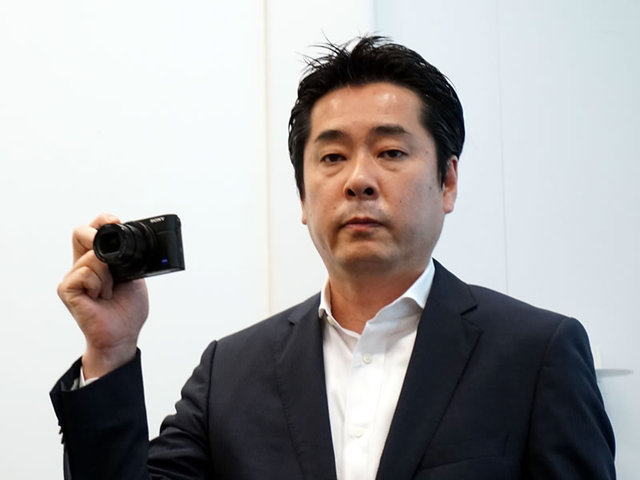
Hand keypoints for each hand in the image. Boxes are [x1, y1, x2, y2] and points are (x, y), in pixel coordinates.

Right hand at [58, 213, 148, 377]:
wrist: (123, 334)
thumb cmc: (127, 309)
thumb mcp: (133, 275)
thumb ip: (128, 258)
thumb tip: (132, 240)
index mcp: (97, 260)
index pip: (92, 230)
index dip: (102, 221)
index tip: (116, 222)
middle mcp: (81, 265)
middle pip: (80, 233)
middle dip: (98, 236)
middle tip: (111, 257)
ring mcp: (73, 277)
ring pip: (91, 257)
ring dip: (109, 274)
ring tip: (110, 291)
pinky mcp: (67, 289)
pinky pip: (85, 273)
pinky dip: (100, 284)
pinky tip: (100, 297)